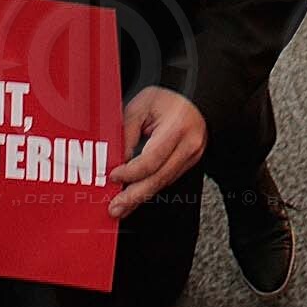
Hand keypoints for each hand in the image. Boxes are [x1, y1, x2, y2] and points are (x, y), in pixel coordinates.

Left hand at [110, 87, 207, 218]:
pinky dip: (150, 188)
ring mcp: (192, 156)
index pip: (152, 159)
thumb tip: (117, 161)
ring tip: (122, 207)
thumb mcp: (140, 107)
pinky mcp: (189, 163)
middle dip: (134, 196)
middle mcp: (188, 145)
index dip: (130, 172)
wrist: (193, 98)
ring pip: (163, 183)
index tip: (113, 176)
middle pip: (159, 178)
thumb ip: (127, 133)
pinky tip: (136, 196)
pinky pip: (167, 180)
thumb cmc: (167, 99)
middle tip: (116, 207)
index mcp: (177, 127)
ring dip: (140, 197)